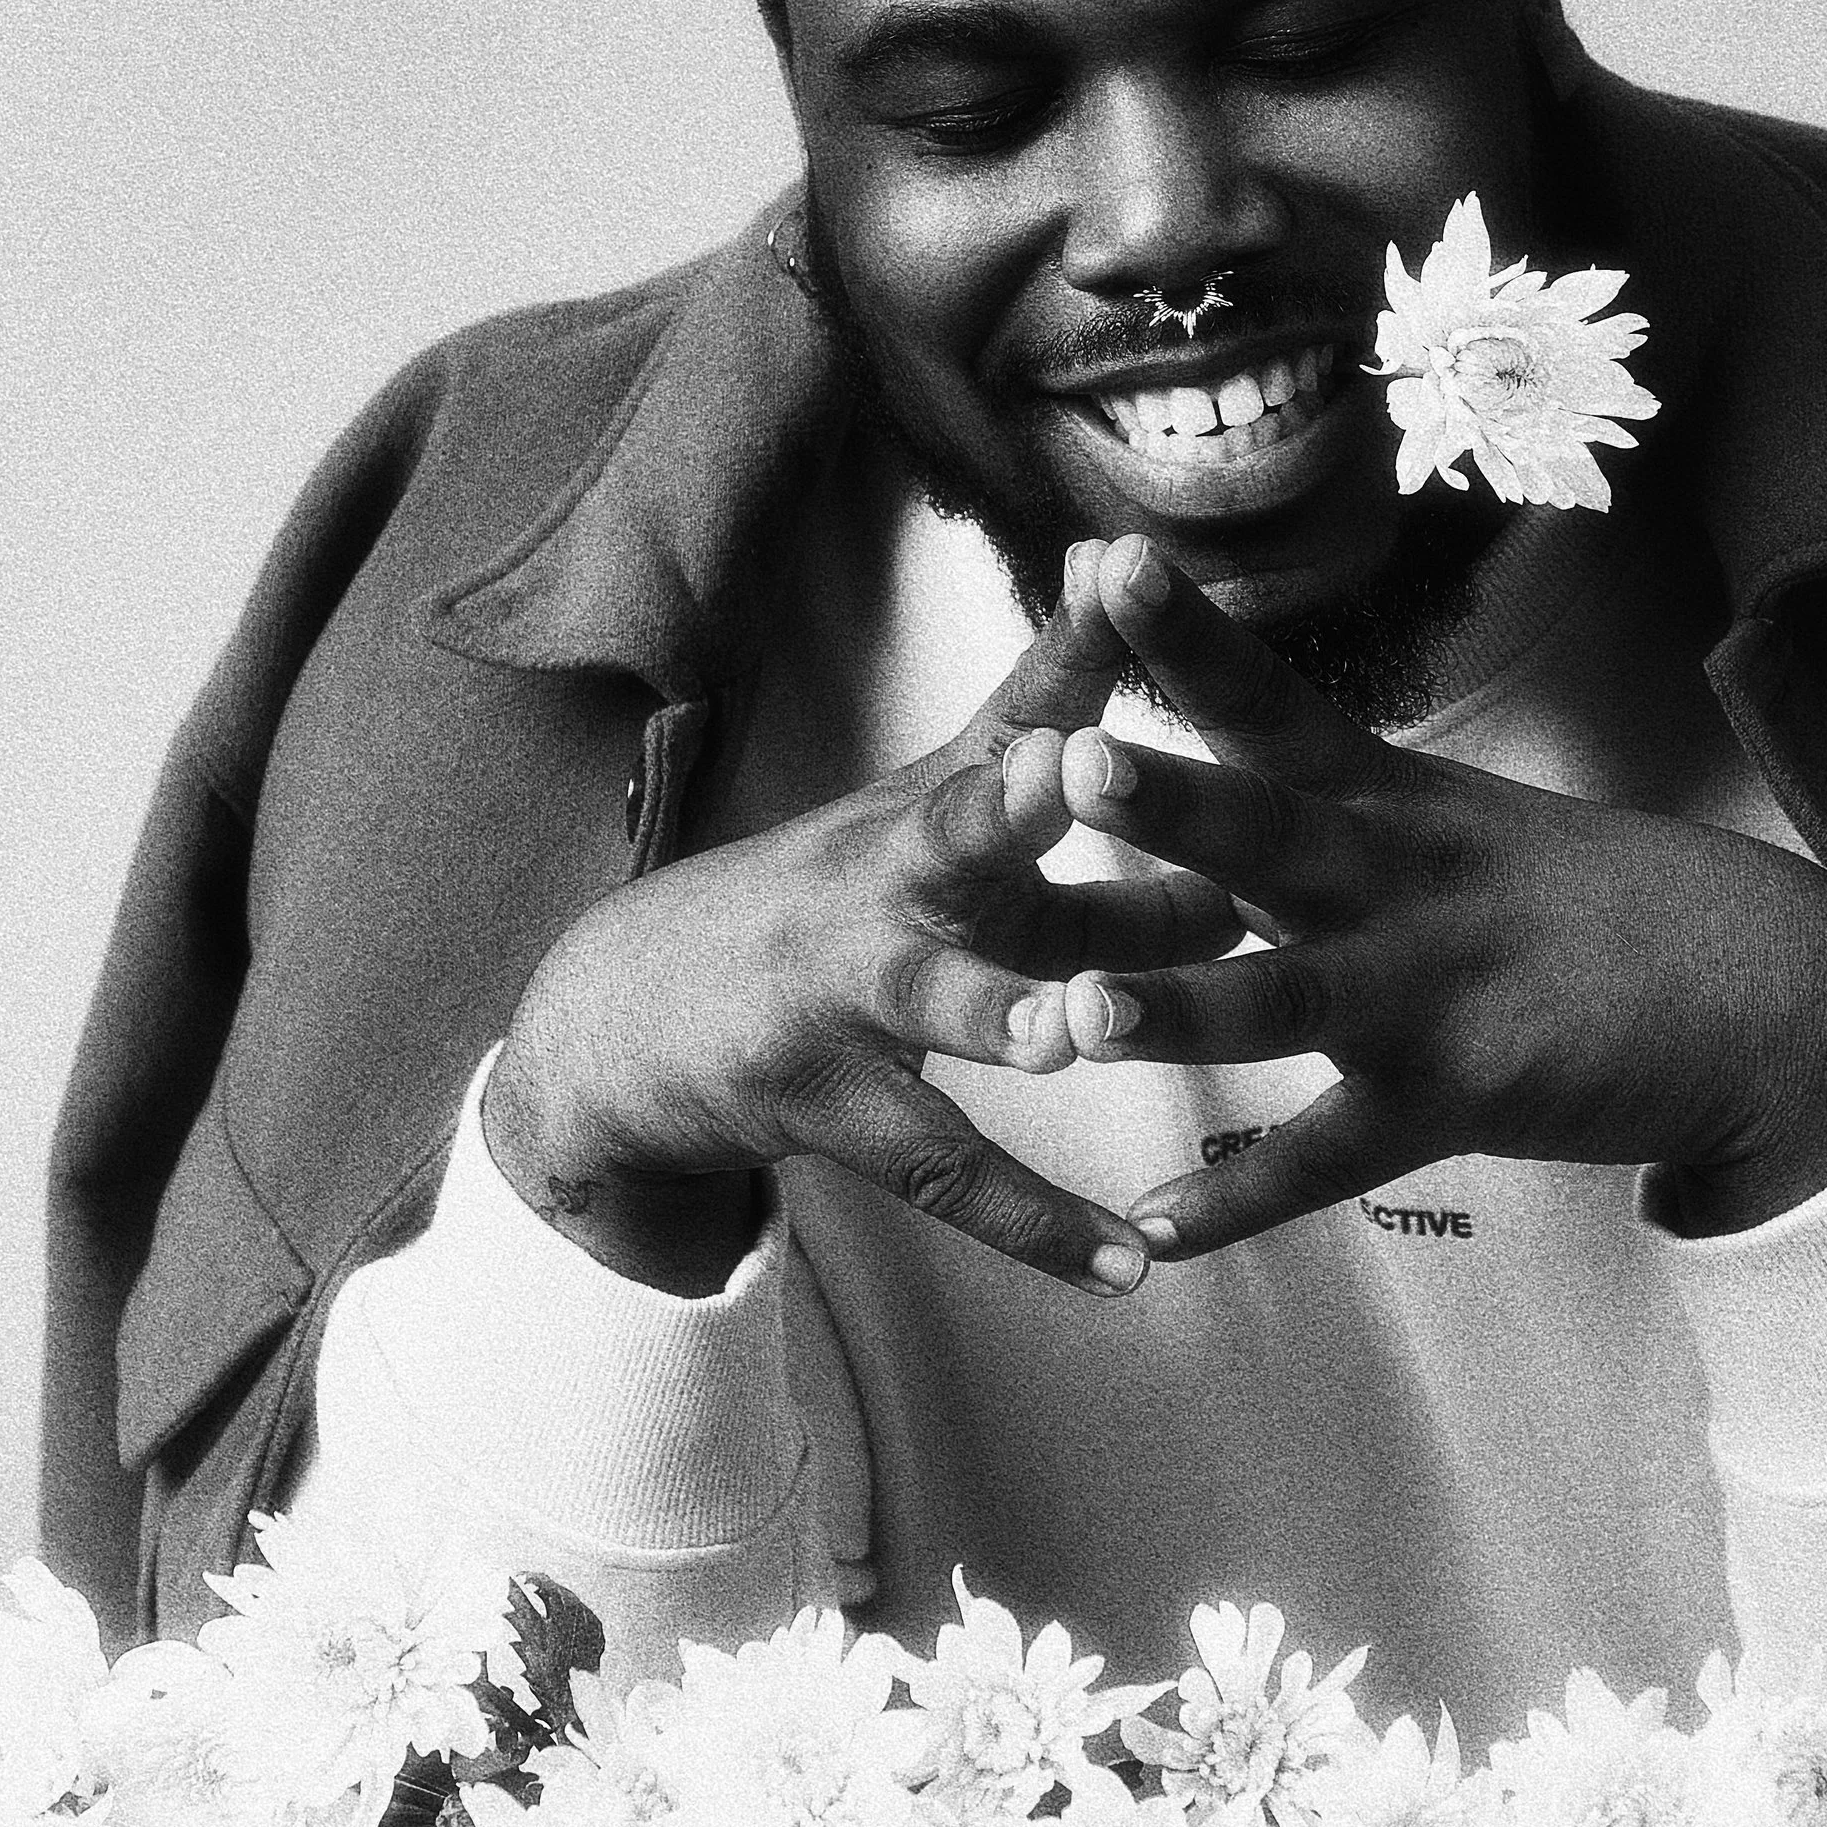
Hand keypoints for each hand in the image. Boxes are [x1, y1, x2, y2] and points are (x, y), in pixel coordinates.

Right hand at [484, 544, 1240, 1294]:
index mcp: (929, 811)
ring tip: (1079, 1033)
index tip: (1125, 563)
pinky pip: (944, 1175)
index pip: (1015, 711)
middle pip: (957, 835)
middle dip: (1021, 801)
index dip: (1072, 641)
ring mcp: (843, 998)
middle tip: (1082, 763)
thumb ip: (1061, 785)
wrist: (622, 1022)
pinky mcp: (824, 1108)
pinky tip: (1130, 1263)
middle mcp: (884, 885)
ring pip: (938, 1008)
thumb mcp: (929, 827)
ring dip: (1009, 1016)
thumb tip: (1205, 738)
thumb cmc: (827, 912)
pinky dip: (1038, 1225)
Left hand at [1055, 540, 1826, 1255]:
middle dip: (1166, 798)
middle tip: (1069, 754)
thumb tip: (1204, 776)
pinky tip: (1153, 1232)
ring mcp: (1426, 992)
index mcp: (1389, 801)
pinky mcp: (1457, 1098)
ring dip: (1181, 1005)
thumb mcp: (1455, 825)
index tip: (1101, 560)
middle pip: (1266, 830)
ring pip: (1286, 999)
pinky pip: (1332, 1158)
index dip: (1187, 634)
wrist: (1764, 992)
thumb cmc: (1593, 902)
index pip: (1274, 701)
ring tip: (1079, 1012)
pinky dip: (1242, 1200)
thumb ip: (1330, 806)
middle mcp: (1397, 880)